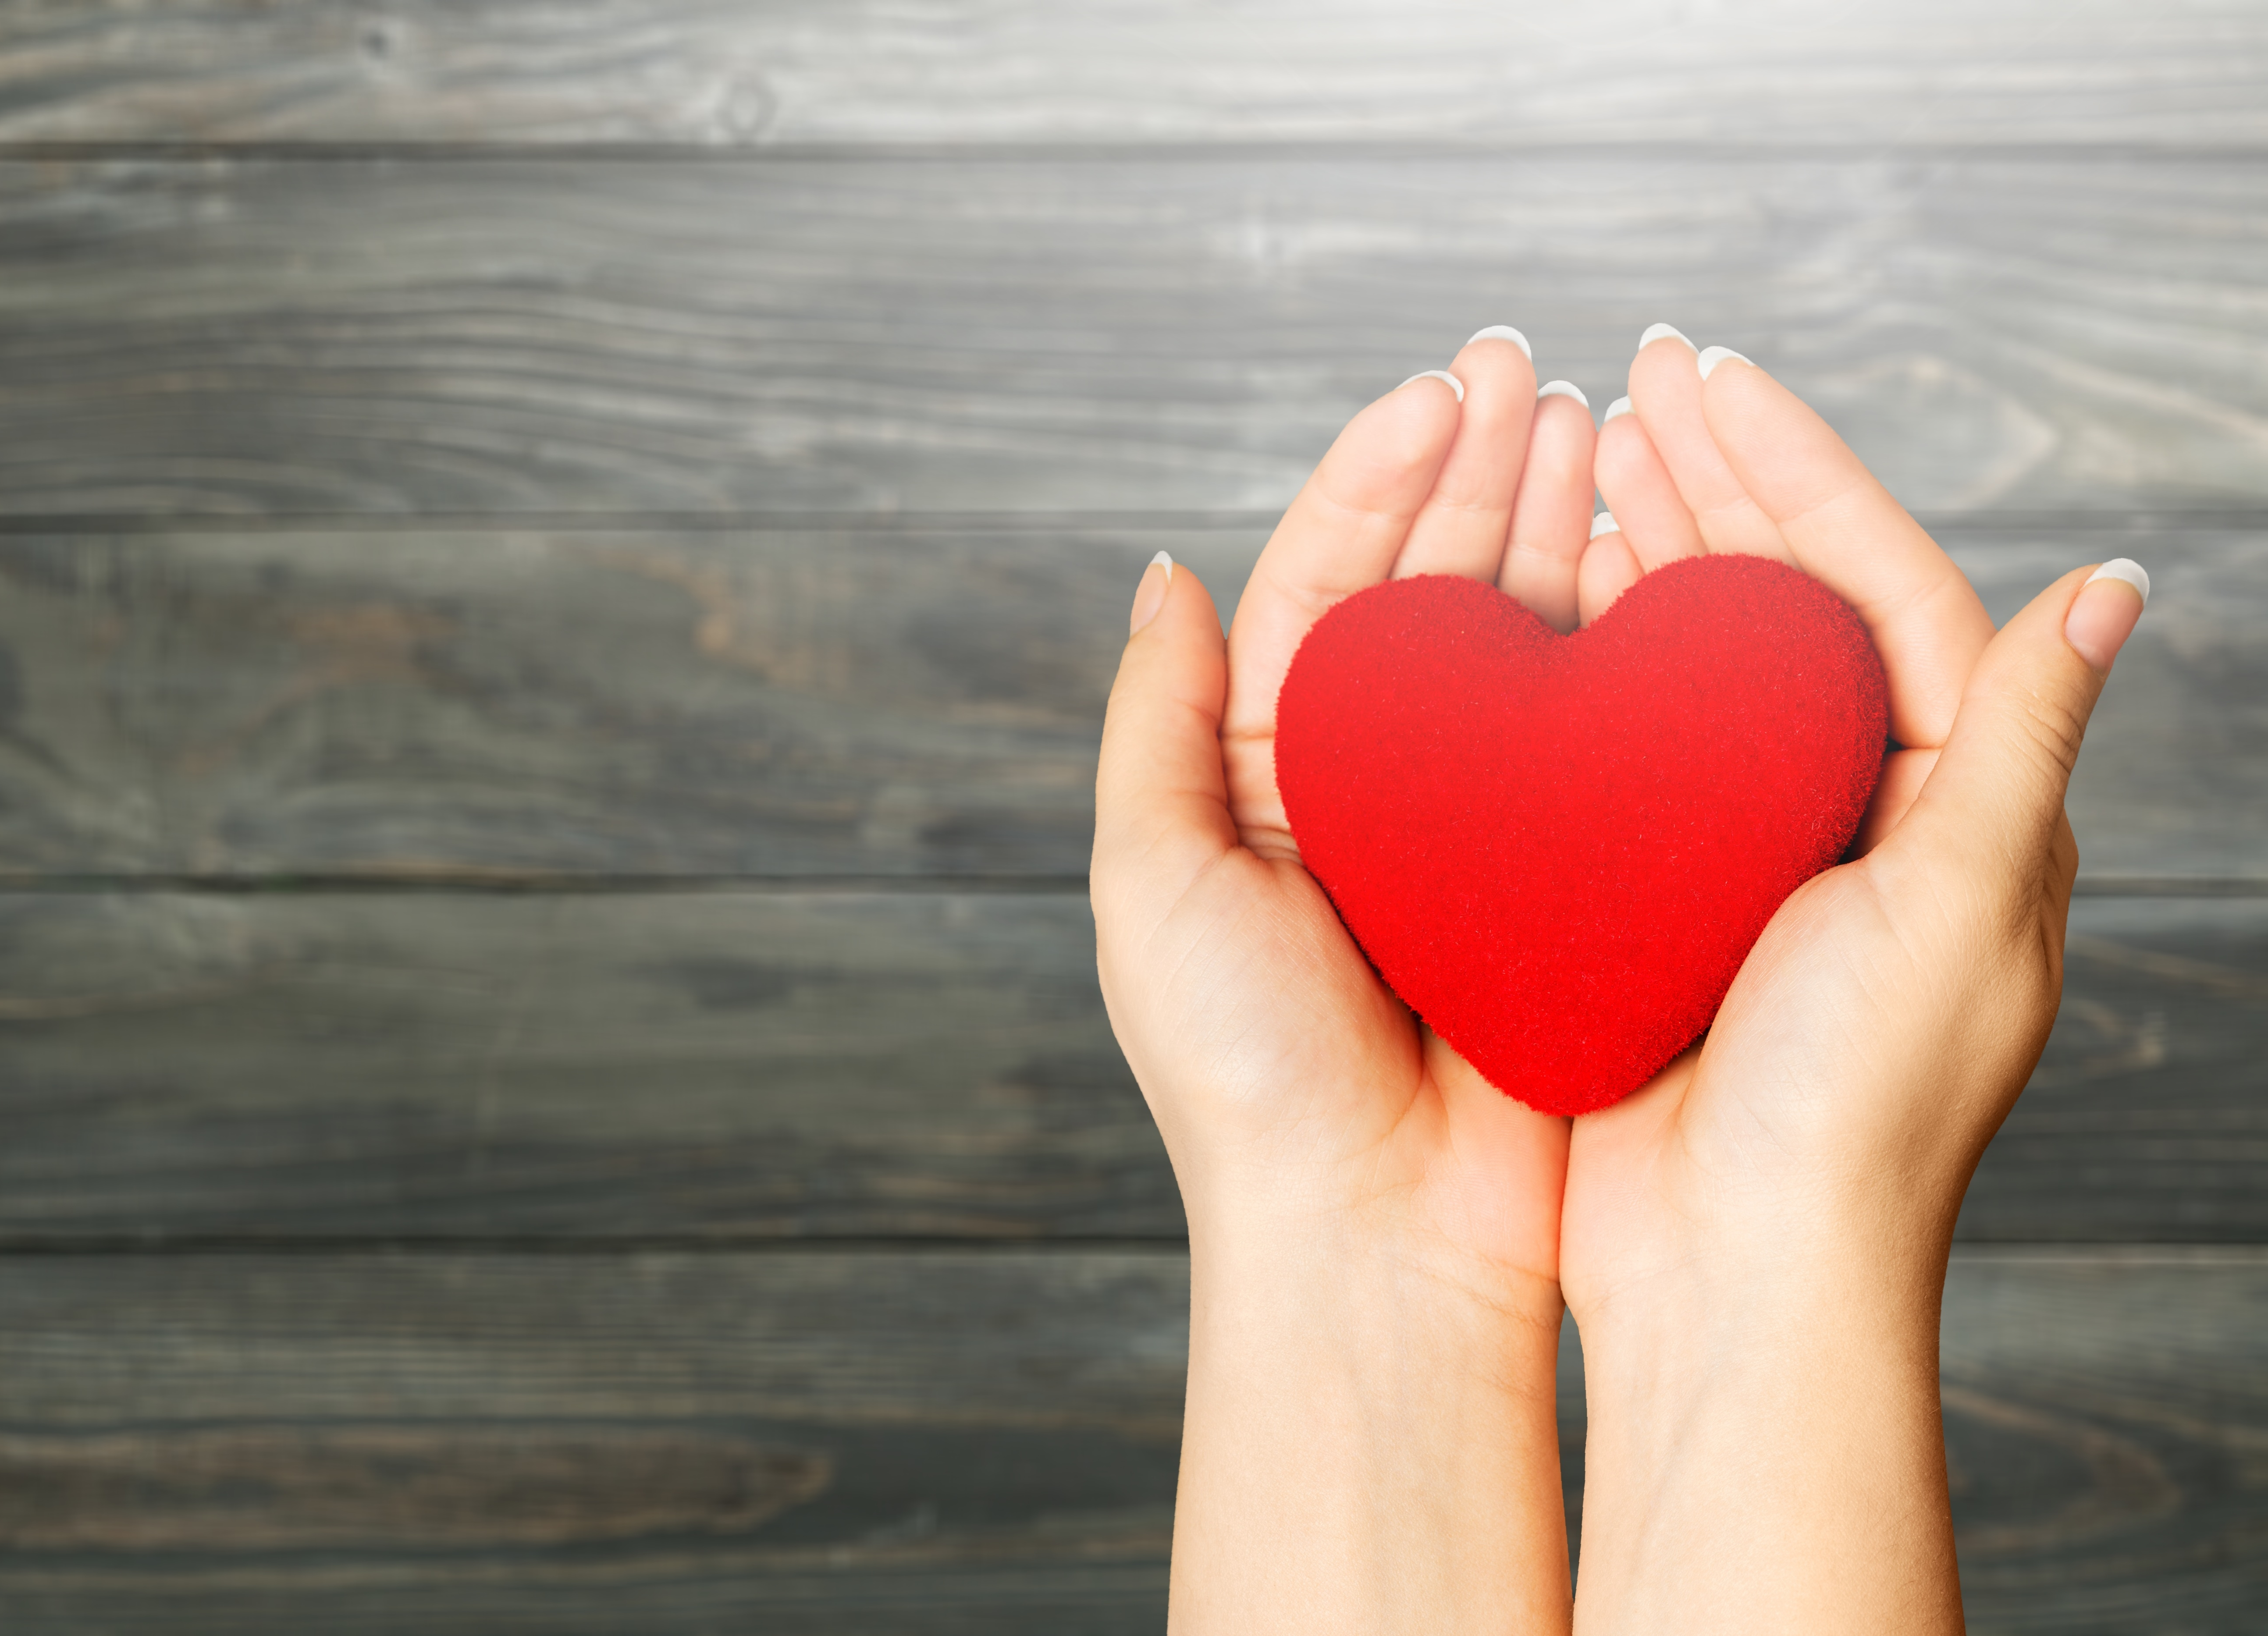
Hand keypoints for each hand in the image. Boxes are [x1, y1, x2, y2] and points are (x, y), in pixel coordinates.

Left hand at [1092, 330, 1591, 1633]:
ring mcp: (1473, 831)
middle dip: (1479, 474)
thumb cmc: (1246, 1078)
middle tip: (1539, 370)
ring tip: (1602, 425)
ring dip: (1554, 531)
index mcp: (1265, 774)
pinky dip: (1618, 647)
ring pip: (1518, 648)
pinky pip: (1592, 743)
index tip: (1442, 391)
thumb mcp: (1153, 881)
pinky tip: (1648, 558)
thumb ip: (1154, 721)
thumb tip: (1161, 570)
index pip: (1328, 587)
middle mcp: (1371, 788)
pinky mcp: (1561, 883)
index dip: (1381, 480)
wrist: (1374, 1238)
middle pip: (1430, 594)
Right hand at [1559, 334, 2146, 1633]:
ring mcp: (1754, 855)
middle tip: (1635, 377)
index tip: (1712, 378)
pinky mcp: (1666, 901)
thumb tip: (2115, 584)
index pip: (1874, 586)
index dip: (1797, 469)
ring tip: (1587, 456)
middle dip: (1715, 482)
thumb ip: (2022, 739)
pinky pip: (1631, 750)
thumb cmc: (1856, 1113)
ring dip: (1651, 554)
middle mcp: (1858, 814)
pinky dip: (1595, 665)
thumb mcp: (1959, 906)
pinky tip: (1548, 604)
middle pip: (1784, 606)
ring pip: (1700, 664)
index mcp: (1954, 803)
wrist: (1740, 1275)